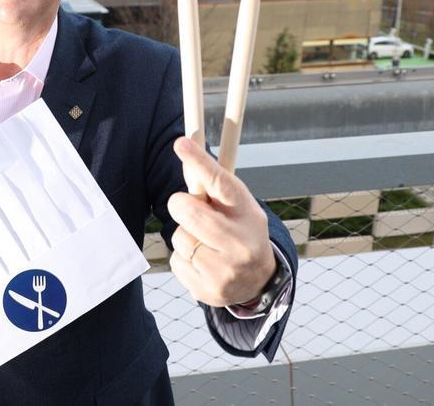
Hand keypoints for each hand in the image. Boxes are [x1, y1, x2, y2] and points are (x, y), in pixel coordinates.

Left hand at [167, 136, 275, 306]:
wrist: (258, 283)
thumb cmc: (240, 231)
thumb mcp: (237, 206)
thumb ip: (211, 185)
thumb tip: (183, 148)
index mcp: (248, 214)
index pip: (221, 183)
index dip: (199, 162)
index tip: (181, 143)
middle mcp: (240, 244)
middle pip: (189, 212)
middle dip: (181, 205)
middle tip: (187, 207)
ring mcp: (225, 271)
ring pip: (179, 238)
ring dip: (184, 235)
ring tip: (204, 242)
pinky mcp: (207, 291)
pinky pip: (175, 262)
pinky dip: (183, 258)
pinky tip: (202, 261)